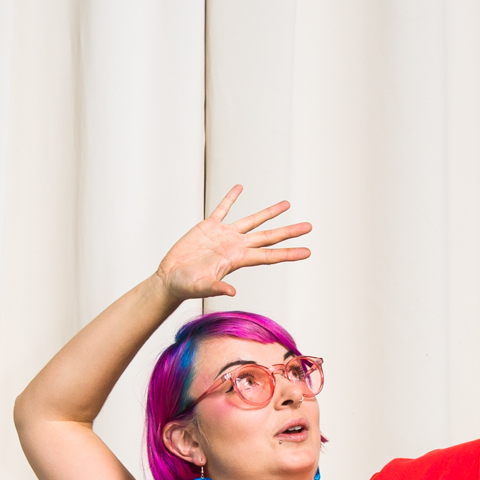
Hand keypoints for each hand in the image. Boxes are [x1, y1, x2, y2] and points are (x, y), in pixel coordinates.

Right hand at [154, 187, 311, 304]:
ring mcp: (224, 235)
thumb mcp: (202, 287)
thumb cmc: (186, 286)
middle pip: (268, 237)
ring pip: (252, 220)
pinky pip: (223, 208)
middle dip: (289, 231)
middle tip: (309, 227)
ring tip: (286, 204)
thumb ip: (217, 287)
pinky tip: (240, 188)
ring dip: (269, 213)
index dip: (289, 253)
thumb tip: (232, 291)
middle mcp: (236, 246)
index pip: (269, 255)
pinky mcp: (209, 226)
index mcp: (237, 259)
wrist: (170, 278)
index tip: (307, 251)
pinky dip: (231, 198)